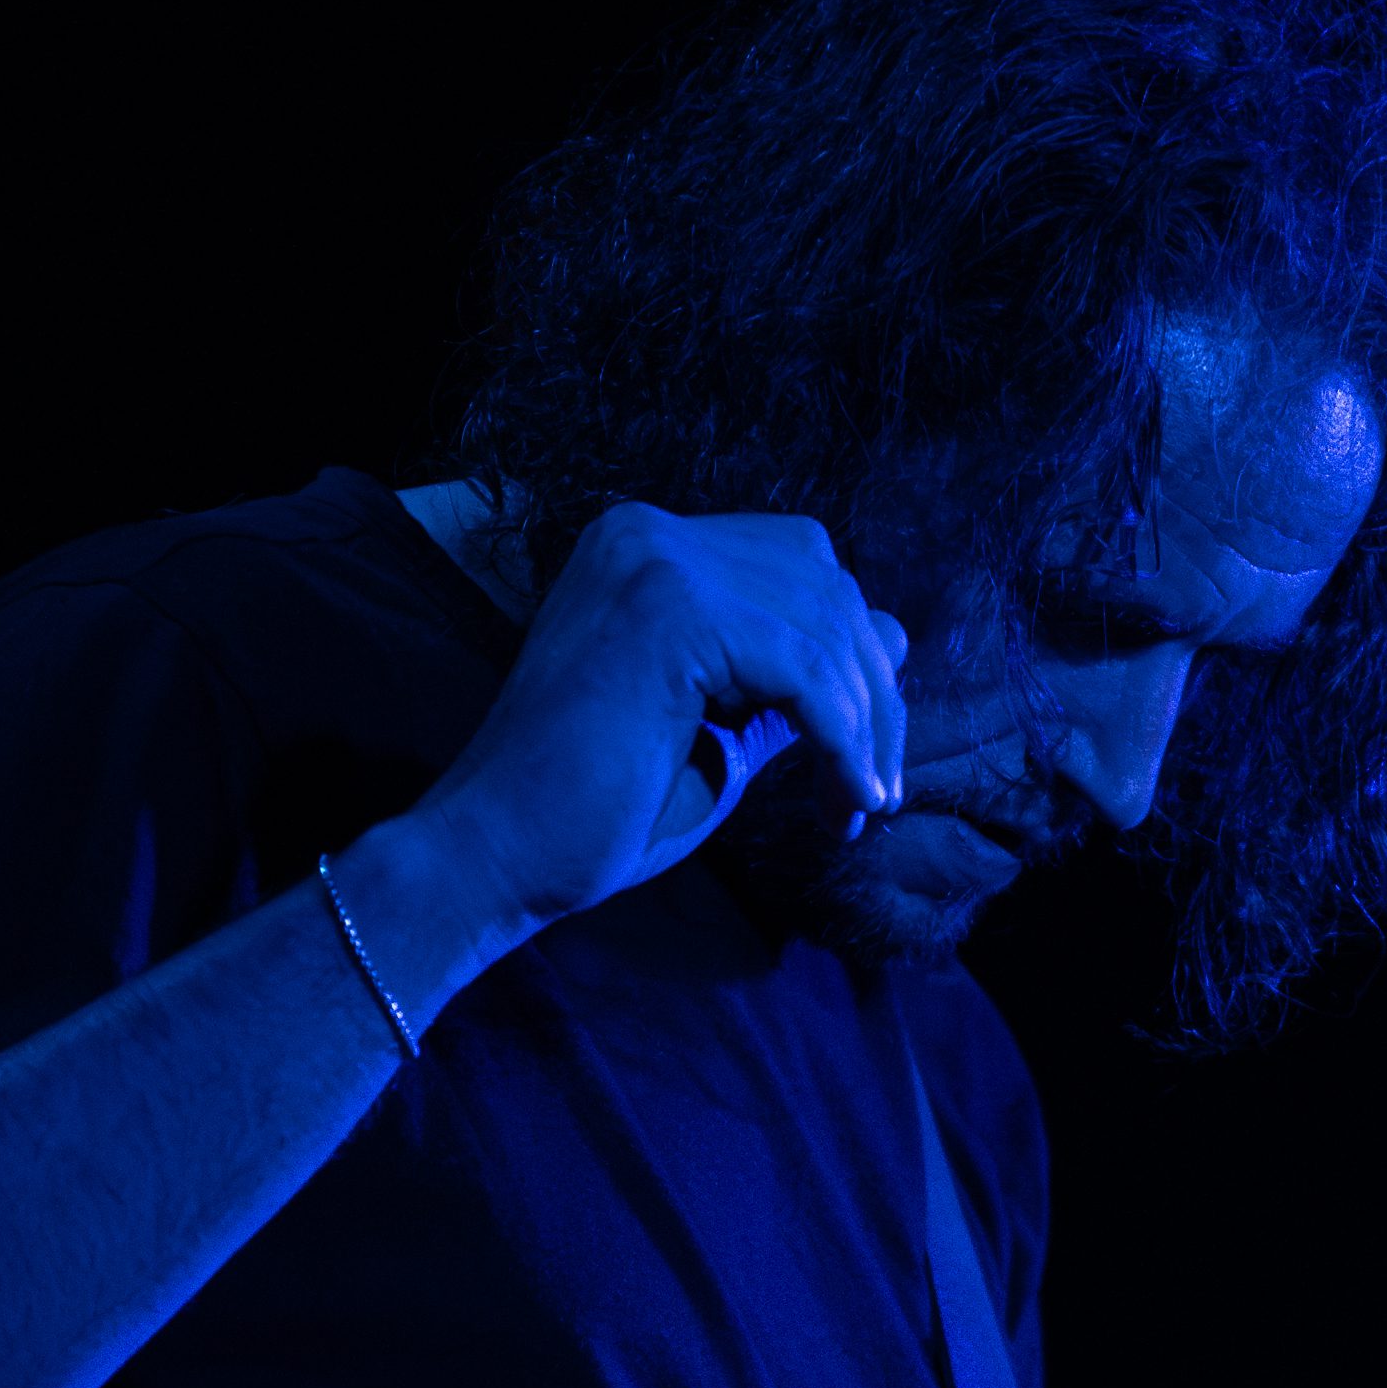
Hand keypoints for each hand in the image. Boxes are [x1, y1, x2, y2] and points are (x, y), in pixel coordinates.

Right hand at [386, 501, 911, 932]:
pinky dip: (843, 740)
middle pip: (824, 584)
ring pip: (825, 627)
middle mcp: (646, 532)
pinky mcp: (671, 612)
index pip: (798, 566)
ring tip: (860, 807)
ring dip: (866, 727)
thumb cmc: (593, 810)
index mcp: (646, 546)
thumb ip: (790, 678)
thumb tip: (893, 641)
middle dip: (873, 692)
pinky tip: (846, 802)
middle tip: (878, 791)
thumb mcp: (721, 729)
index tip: (867, 755)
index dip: (850, 656)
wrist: (493, 856)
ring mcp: (654, 560)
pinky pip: (805, 668)